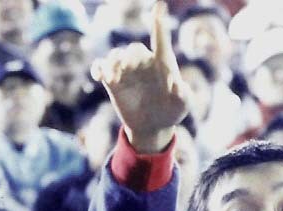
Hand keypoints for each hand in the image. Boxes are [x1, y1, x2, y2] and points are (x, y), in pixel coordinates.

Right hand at [89, 1, 187, 153]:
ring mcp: (127, 71)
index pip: (161, 40)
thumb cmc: (172, 113)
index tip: (159, 5)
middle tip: (128, 67)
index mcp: (163, 64)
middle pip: (134, 49)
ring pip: (117, 56)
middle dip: (131, 56)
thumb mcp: (182, 107)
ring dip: (114, 61)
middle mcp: (143, 63)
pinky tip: (99, 76)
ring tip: (113, 74)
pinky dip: (99, 68)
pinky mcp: (113, 82)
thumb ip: (184, 96)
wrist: (153, 127)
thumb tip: (178, 84)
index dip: (159, 23)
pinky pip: (102, 67)